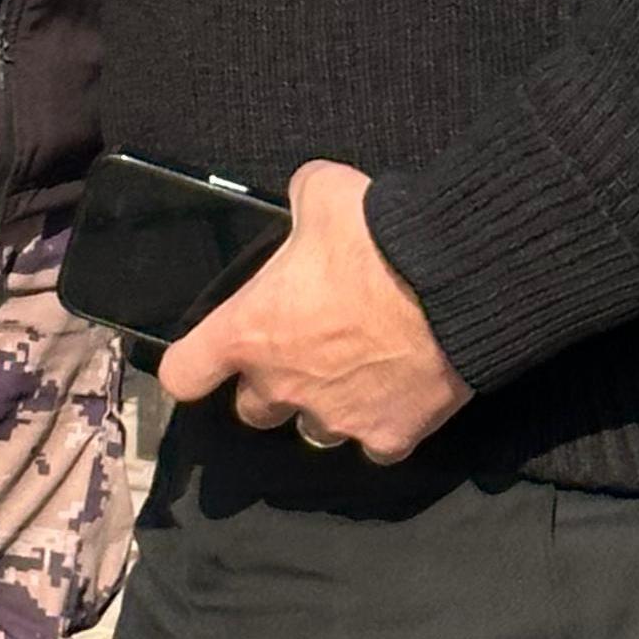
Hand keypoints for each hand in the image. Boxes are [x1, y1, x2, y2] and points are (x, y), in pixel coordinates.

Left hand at [157, 159, 471, 465]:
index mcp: (249, 332)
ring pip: (313, 432)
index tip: (205, 360)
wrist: (454, 283)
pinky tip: (399, 396)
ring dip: (324, 408)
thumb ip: (299, 202)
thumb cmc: (377, 238)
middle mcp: (282, 385)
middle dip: (270, 387)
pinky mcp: (389, 436)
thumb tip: (305, 197)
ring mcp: (336, 418)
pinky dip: (384, 426)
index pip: (183, 374)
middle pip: (252, 411)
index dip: (191, 367)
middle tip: (301, 354)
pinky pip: (376, 445)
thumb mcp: (321, 193)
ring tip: (354, 374)